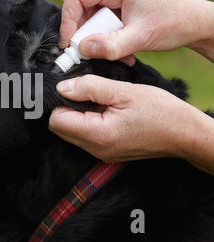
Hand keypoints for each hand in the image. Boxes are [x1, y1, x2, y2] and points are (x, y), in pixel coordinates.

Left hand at [49, 75, 213, 174]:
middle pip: (60, 129)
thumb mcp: (124, 91)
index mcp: (98, 135)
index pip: (56, 121)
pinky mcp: (107, 152)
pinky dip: (87, 122)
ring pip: (71, 133)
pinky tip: (104, 111)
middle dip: (65, 108)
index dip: (59, 102)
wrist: (185, 134)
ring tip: (98, 101)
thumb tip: (62, 88)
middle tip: (85, 93)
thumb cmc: (161, 112)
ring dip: (76, 115)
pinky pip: (85, 137)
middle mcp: (96, 149)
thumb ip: (90, 88)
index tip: (73, 89)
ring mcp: (101, 153)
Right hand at [59, 0, 213, 62]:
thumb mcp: (142, 38)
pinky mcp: (113, 8)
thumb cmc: (174, 23)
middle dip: (74, 23)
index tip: (71, 44)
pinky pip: (93, 20)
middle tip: (83, 44)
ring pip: (81, 10)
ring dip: (88, 34)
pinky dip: (98, 37)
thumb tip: (82, 49)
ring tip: (107, 50)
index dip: (68, 19)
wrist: (194, 23)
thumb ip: (111, 46)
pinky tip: (115, 48)